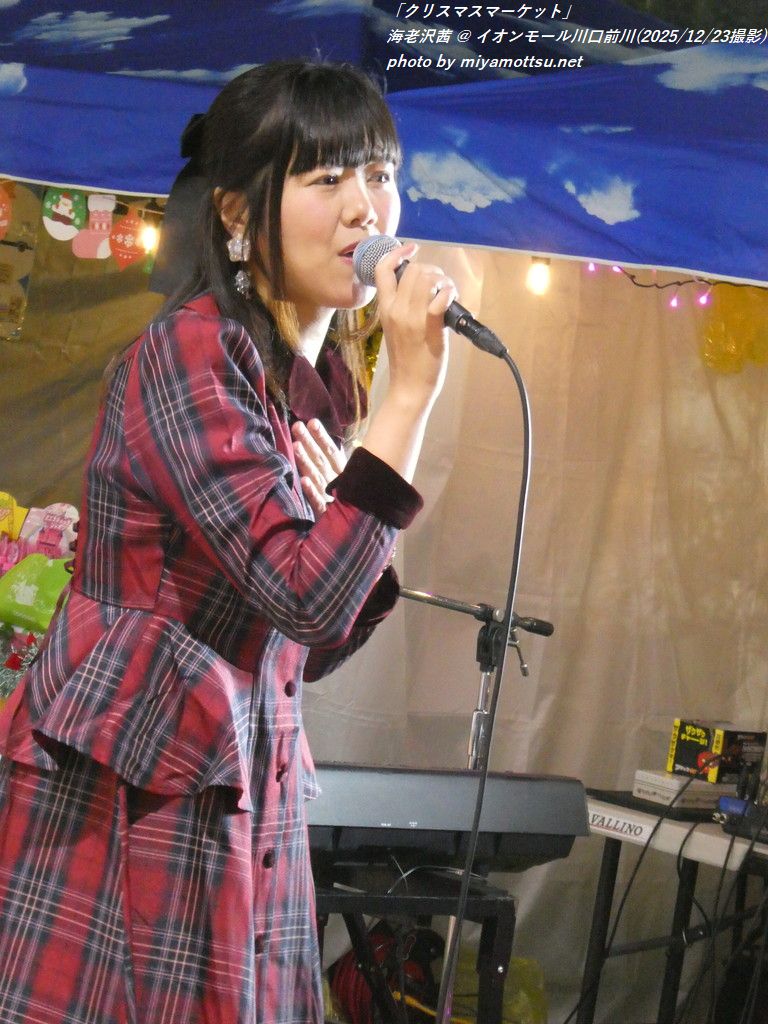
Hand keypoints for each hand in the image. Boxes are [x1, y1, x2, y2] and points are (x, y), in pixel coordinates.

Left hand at [291, 419, 346, 516]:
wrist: (362, 530)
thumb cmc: (353, 504)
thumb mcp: (348, 482)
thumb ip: (337, 467)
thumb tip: (329, 447)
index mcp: (344, 474)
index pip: (331, 452)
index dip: (321, 437)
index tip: (311, 422)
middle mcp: (338, 482)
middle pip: (321, 460)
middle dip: (310, 442)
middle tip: (297, 426)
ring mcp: (332, 497)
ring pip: (317, 476)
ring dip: (307, 461)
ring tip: (296, 445)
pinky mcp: (327, 514)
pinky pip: (318, 501)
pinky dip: (312, 491)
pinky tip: (303, 481)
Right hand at [374, 242, 455, 408]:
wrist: (409, 387)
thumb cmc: (406, 360)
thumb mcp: (395, 329)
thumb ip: (401, 307)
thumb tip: (420, 289)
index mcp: (385, 309)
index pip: (383, 270)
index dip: (396, 253)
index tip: (411, 248)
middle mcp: (396, 310)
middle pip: (412, 269)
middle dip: (431, 270)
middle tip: (441, 285)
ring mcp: (412, 318)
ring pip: (427, 278)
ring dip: (442, 280)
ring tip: (447, 294)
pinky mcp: (430, 327)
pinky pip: (440, 297)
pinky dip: (449, 292)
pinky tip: (452, 299)